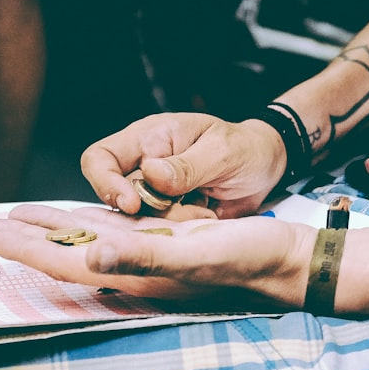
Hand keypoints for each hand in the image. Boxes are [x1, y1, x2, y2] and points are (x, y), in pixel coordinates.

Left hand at [0, 203, 315, 309]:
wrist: (289, 261)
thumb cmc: (250, 258)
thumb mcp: (197, 252)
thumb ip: (144, 255)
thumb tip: (90, 259)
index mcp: (138, 273)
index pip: (70, 261)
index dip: (29, 249)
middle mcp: (140, 268)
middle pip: (73, 253)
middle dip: (33, 240)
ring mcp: (154, 257)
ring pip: (92, 242)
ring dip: (58, 231)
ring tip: (26, 218)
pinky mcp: (171, 244)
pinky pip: (119, 234)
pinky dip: (93, 225)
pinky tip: (87, 219)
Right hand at [80, 113, 286, 218]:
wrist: (268, 167)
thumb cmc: (246, 148)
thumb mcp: (222, 152)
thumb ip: (187, 165)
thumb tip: (150, 174)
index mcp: (149, 138)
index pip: (100, 158)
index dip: (106, 182)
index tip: (131, 204)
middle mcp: (145, 165)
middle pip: (115, 196)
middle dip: (146, 211)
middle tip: (185, 207)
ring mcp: (156, 193)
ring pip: (138, 220)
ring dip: (168, 221)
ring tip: (203, 208)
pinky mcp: (170, 215)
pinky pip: (160, 231)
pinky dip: (180, 231)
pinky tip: (205, 216)